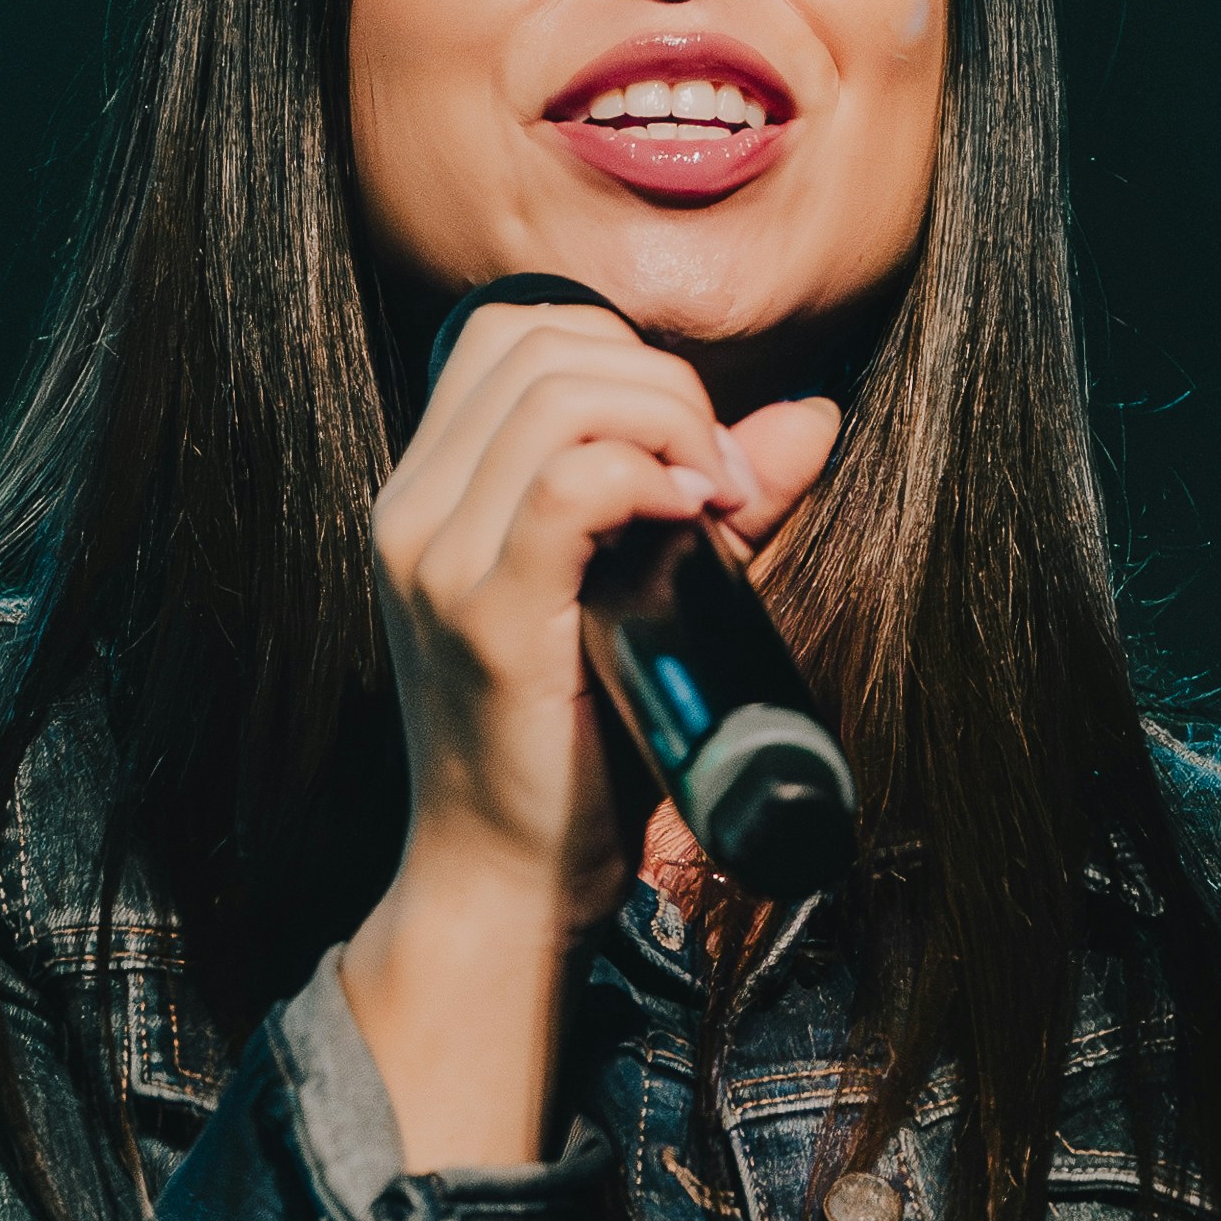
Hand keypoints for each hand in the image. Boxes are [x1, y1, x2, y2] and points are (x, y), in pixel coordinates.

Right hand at [338, 308, 840, 1168]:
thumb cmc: (573, 752)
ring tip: (715, 505)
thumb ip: (718, 505)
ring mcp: (434, 557)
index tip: (693, 451)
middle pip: (540, 342)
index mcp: (430, 493)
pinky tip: (690, 523)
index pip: (515, 336)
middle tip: (723, 483)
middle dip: (661, 384)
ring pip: (558, 393)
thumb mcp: (643, 599)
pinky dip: (649, 476)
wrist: (505, 885)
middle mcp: (412, 509)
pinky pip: (569, 483)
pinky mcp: (483, 613)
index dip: (624, 360)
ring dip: (667, 422)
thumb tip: (808, 420)